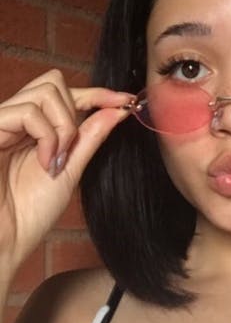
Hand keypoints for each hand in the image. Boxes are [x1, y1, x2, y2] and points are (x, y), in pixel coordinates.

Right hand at [0, 69, 133, 282]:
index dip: (98, 94)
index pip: (66, 95)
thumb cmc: (28, 213)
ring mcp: (1, 122)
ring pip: (44, 91)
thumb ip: (89, 138)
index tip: (126, 102)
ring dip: (63, 127)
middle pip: (54, 82)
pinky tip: (45, 162)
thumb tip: (115, 111)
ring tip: (56, 160)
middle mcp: (15, 120)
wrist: (4, 240)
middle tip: (73, 147)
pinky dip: (47, 136)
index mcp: (33, 129)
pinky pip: (27, 112)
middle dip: (75, 110)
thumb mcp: (69, 170)